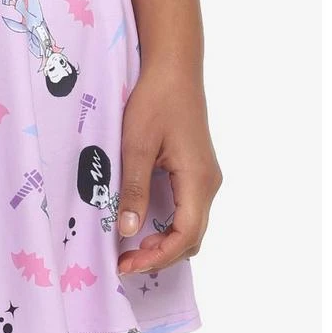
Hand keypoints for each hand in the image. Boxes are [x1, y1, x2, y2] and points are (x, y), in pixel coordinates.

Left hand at [116, 59, 221, 275]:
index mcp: (197, 180)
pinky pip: (186, 208)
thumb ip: (134, 189)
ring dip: (163, 242)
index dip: (158, 257)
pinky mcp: (196, 170)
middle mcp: (207, 184)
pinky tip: (142, 222)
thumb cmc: (155, 100)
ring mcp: (204, 177)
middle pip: (191, 236)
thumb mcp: (136, 144)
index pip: (185, 236)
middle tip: (124, 260)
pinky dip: (167, 224)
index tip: (127, 265)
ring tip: (130, 247)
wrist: (174, 68)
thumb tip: (128, 232)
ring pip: (190, 225)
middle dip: (159, 255)